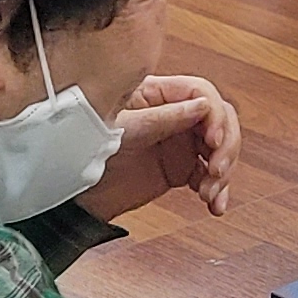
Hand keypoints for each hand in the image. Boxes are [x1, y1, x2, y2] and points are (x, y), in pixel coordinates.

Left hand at [79, 75, 239, 218]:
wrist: (72, 195)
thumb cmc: (83, 150)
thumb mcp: (122, 130)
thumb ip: (161, 118)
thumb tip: (202, 106)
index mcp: (157, 94)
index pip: (202, 93)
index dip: (215, 116)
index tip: (214, 141)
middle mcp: (174, 115)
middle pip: (219, 119)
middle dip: (226, 146)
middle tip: (217, 171)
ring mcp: (179, 142)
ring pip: (221, 148)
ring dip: (224, 171)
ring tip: (210, 194)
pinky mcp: (180, 168)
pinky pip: (210, 174)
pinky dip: (218, 189)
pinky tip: (215, 204)